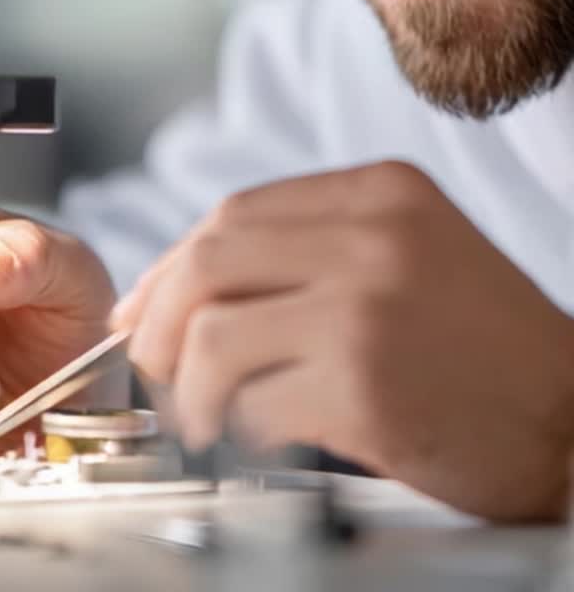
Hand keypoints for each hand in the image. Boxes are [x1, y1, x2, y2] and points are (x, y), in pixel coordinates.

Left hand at [113, 162, 573, 520]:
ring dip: (186, 384)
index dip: (174, 263)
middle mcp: (373, 234)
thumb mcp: (412, 254)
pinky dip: (232, 430)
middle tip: (153, 364)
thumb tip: (187, 286)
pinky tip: (246, 442)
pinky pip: (252, 404)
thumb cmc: (484, 347)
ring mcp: (367, 305)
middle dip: (160, 318)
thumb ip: (314, 250)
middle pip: (209, 257)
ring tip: (198, 416)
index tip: (147, 308)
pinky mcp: (363, 384)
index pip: (236, 212)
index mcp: (382, 190)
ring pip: (213, 331)